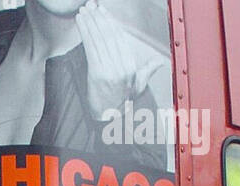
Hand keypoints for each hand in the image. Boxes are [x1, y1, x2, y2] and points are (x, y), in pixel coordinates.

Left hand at [75, 1, 164, 119]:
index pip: (119, 38)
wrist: (110, 120)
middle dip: (98, 18)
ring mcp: (108, 70)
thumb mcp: (138, 86)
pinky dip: (85, 33)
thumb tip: (158, 63)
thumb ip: (147, 71)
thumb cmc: (122, 103)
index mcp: (130, 66)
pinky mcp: (96, 74)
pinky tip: (80, 23)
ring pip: (99, 40)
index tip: (102, 11)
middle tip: (90, 6)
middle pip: (108, 36)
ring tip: (83, 11)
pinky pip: (90, 48)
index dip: (109, 22)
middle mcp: (121, 66)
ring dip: (90, 23)